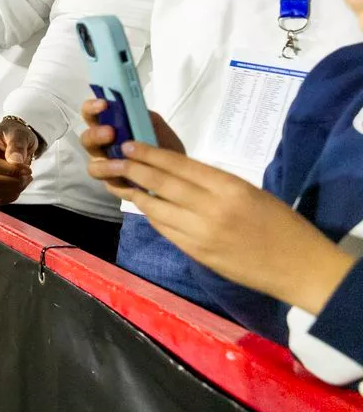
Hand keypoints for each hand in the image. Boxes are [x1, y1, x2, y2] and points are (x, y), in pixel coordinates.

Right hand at [0, 118, 40, 205]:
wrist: (13, 141)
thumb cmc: (13, 134)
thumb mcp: (18, 134)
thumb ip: (17, 146)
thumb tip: (15, 162)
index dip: (9, 170)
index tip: (26, 168)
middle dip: (13, 181)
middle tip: (28, 175)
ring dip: (13, 190)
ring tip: (25, 179)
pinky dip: (9, 197)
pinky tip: (19, 186)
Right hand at [79, 99, 184, 189]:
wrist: (177, 171)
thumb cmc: (162, 144)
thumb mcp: (157, 126)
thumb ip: (144, 117)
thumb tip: (134, 110)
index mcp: (108, 128)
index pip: (90, 115)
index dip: (91, 108)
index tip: (103, 104)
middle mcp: (102, 147)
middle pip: (86, 140)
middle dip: (95, 135)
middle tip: (110, 132)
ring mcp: (106, 168)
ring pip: (93, 168)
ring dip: (105, 164)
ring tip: (121, 163)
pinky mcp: (114, 186)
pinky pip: (110, 185)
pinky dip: (121, 183)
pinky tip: (133, 181)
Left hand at [89, 140, 356, 315]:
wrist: (299, 267)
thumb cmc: (280, 224)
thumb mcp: (250, 192)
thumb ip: (214, 183)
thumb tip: (179, 175)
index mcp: (228, 187)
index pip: (180, 165)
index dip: (150, 154)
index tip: (129, 144)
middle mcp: (210, 209)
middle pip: (162, 184)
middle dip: (133, 170)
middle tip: (112, 158)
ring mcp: (200, 234)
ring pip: (156, 209)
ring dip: (135, 194)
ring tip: (119, 181)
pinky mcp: (196, 254)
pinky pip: (165, 230)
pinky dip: (151, 216)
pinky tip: (143, 207)